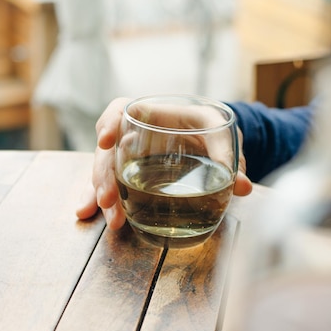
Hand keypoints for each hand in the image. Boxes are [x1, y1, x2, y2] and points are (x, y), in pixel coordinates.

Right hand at [76, 97, 253, 229]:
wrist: (212, 139)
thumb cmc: (213, 127)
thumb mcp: (223, 133)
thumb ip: (230, 156)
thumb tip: (244, 186)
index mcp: (153, 114)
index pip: (122, 109)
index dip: (109, 121)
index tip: (106, 140)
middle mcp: (134, 135)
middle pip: (107, 150)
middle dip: (104, 176)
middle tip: (109, 201)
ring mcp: (130, 157)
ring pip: (106, 172)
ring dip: (102, 195)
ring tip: (113, 221)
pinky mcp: (131, 176)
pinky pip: (111, 186)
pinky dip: (100, 201)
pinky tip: (87, 216)